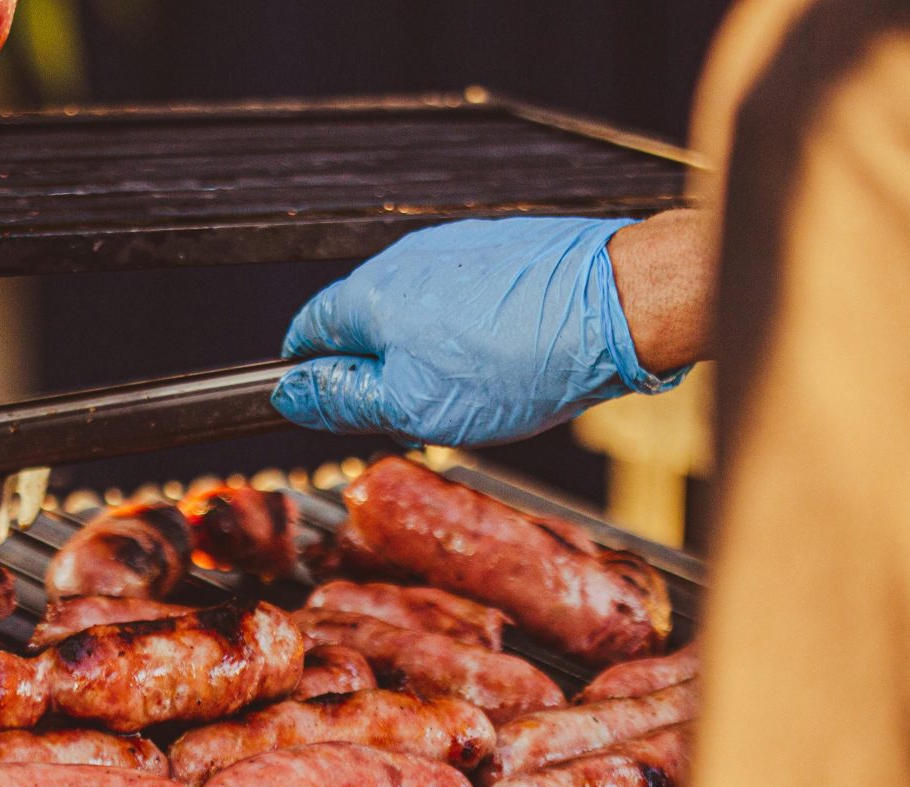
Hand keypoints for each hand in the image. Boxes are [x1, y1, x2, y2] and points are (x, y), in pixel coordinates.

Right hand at [271, 217, 686, 446]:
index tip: (329, 409)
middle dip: (379, 371)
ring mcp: (458, 249)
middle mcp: (406, 259)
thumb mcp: (413, 405)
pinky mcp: (504, 251)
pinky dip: (474, 333)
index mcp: (370, 293)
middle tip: (416, 415)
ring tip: (474, 391)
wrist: (617, 306)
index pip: (307, 332)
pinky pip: (468, 299)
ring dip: (429, 353)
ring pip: (419, 312)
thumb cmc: (520, 358)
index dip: (310, 377)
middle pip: (365, 324)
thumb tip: (293, 394)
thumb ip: (345, 400)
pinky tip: (507, 361)